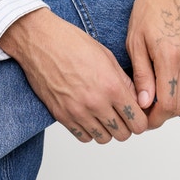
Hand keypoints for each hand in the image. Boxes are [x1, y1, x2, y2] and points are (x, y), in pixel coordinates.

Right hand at [0, 8, 148, 143]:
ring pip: (104, 139)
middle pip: (123, 134)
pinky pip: (83, 137)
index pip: (138, 122)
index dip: (140, 119)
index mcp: (111, 85)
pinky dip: (89, 130)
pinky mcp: (61, 116)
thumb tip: (136, 99)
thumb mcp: (106, 55)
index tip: (136, 114)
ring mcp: (77, 111)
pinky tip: (88, 115)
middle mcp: (96, 102)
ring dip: (107, 129)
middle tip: (121, 114)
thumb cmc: (71, 42)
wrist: (40, 40)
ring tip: (103, 114)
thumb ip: (124, 81)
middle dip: (126, 125)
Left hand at [126, 0, 179, 128]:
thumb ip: (142, 75)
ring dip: (174, 106)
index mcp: (170, 57)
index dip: (155, 117)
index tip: (143, 118)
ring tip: (155, 101)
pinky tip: (168, 88)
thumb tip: (144, 102)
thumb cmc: (149, 10)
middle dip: (163, 115)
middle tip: (146, 112)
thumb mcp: (135, 42)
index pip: (168, 103)